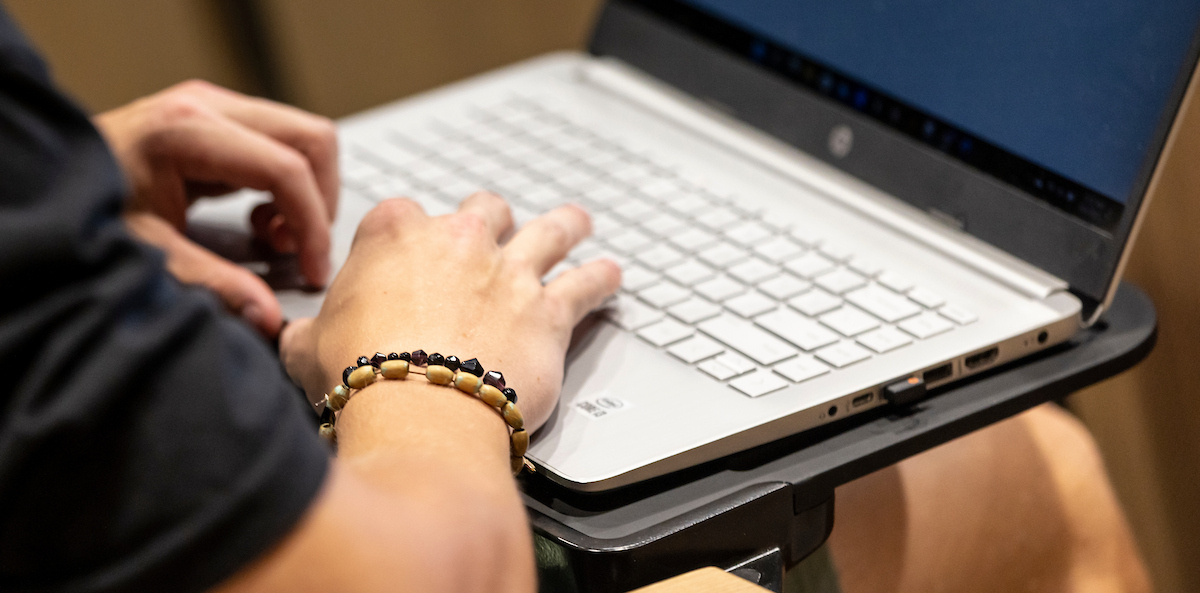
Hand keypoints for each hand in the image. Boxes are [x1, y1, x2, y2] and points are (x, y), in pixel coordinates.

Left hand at [94, 80, 338, 337]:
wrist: (45, 187)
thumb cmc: (84, 214)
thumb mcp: (145, 256)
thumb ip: (211, 285)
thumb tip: (269, 318)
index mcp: (185, 130)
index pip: (285, 168)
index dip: (311, 224)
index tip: (312, 270)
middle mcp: (204, 105)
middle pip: (310, 138)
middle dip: (320, 202)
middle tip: (301, 252)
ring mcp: (213, 105)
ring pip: (304, 138)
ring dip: (307, 194)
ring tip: (275, 240)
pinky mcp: (218, 118)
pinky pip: (282, 145)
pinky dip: (287, 187)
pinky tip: (259, 222)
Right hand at [281, 192, 620, 431]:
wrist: (417, 409)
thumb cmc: (359, 377)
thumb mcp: (306, 348)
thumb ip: (305, 332)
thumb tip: (291, 337)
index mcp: (394, 235)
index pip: (404, 215)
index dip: (410, 235)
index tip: (415, 253)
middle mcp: (458, 241)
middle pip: (485, 211)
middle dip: (492, 220)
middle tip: (497, 230)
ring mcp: (509, 271)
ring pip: (549, 231)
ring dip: (564, 225)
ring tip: (576, 222)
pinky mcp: (549, 309)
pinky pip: (586, 284)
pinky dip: (601, 279)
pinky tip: (611, 276)